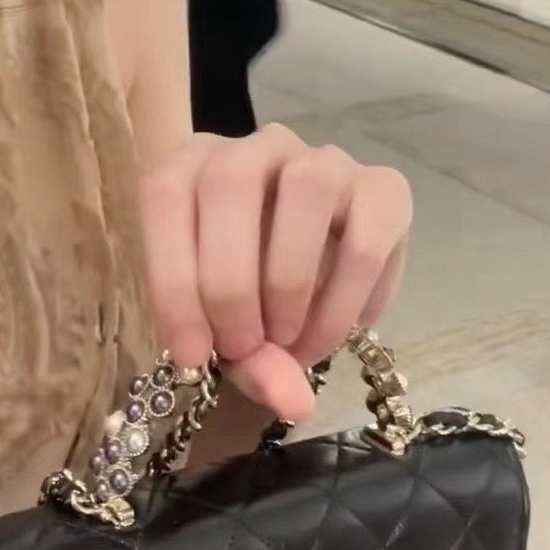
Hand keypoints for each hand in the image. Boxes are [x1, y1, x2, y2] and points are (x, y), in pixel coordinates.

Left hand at [140, 125, 411, 422]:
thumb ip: (250, 365)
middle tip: (244, 347)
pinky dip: (350, 296)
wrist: (309, 290)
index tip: (191, 354)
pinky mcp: (383, 187)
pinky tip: (339, 334)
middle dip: (231, 282)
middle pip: (229, 184)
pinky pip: (369, 232)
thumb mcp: (227, 334)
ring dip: (292, 279)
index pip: (166, 196)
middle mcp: (254, 147)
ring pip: (305, 188)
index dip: (173, 279)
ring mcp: (321, 159)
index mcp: (191, 165)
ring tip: (291, 343)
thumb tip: (296, 401)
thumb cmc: (247, 304)